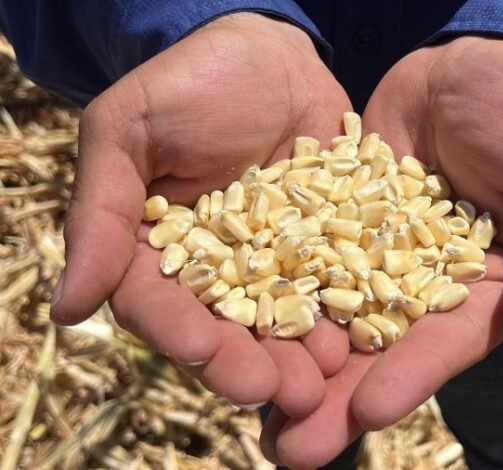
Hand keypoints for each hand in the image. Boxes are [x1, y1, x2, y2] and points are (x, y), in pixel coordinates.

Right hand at [51, 13, 352, 412]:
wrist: (270, 54)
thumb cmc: (188, 82)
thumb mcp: (129, 132)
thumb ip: (102, 214)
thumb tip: (65, 308)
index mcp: (158, 251)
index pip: (159, 306)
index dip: (180, 333)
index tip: (206, 353)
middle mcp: (217, 269)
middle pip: (226, 329)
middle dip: (249, 364)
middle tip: (282, 392)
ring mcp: (274, 262)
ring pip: (283, 320)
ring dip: (302, 354)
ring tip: (327, 376)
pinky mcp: (324, 247)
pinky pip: (335, 285)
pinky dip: (346, 312)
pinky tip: (361, 334)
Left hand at [259, 37, 502, 466]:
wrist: (476, 56)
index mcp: (489, 285)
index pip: (449, 341)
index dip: (410, 377)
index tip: (366, 411)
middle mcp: (428, 282)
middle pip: (383, 348)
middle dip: (339, 398)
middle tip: (291, 450)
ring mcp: (378, 252)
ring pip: (336, 315)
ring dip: (297, 363)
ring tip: (250, 410)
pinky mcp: (340, 217)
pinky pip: (306, 254)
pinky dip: (274, 290)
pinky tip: (233, 324)